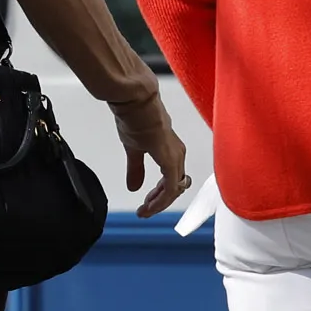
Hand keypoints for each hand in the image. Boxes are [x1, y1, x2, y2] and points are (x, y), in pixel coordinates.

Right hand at [114, 96, 190, 215]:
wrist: (134, 100)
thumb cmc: (134, 116)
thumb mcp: (133, 148)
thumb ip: (136, 168)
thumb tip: (134, 187)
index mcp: (170, 150)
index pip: (171, 179)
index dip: (159, 196)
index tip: (145, 204)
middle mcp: (177, 154)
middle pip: (175, 187)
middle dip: (160, 201)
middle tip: (144, 211)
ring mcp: (175, 156)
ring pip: (175, 189)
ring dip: (160, 203)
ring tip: (145, 210)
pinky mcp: (170, 160)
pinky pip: (171, 188)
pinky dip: (161, 200)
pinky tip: (149, 206)